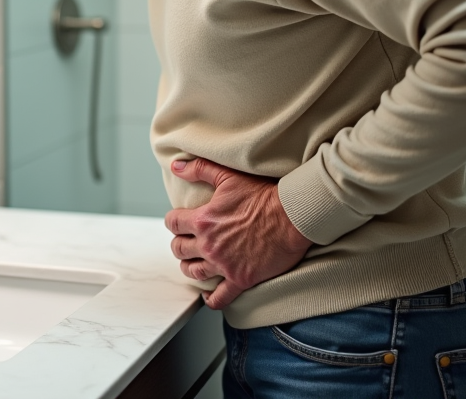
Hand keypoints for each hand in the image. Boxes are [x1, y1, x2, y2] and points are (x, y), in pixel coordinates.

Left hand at [165, 157, 311, 309]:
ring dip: (190, 267)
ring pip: (193, 272)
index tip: (178, 221)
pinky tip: (208, 296)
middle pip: (179, 249)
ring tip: (193, 263)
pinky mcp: (241, 279)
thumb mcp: (228, 176)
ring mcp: (224, 264)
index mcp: (203, 221)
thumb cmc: (263, 196)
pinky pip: (220, 297)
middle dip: (180, 244)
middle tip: (186, 241)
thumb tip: (176, 165)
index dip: (173, 221)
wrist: (292, 216)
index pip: (173, 223)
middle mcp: (209, 245)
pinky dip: (211, 299)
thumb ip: (199, 169)